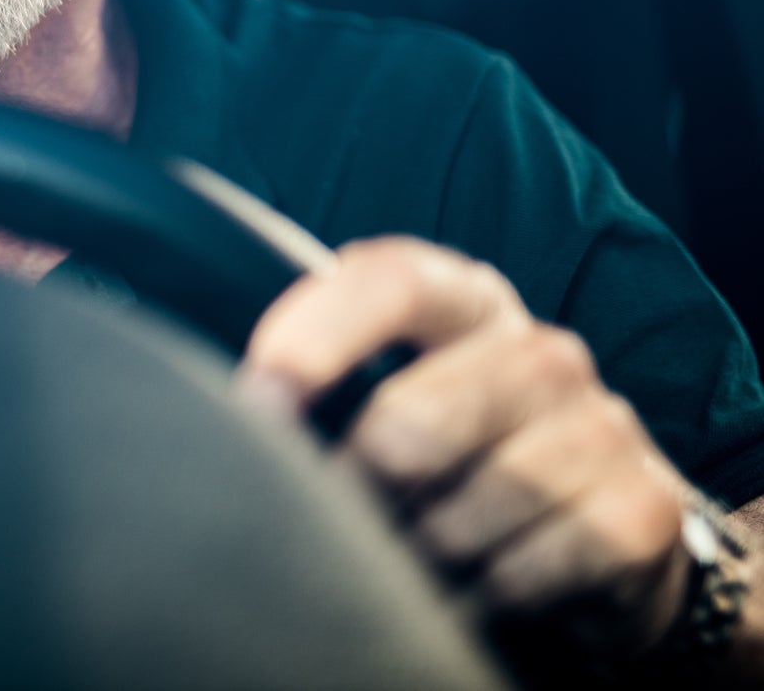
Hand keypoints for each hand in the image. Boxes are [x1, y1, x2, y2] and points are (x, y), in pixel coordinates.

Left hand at [240, 235, 691, 654]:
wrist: (601, 530)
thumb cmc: (457, 451)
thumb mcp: (389, 391)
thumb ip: (323, 377)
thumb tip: (232, 407)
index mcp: (461, 300)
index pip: (386, 282)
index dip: (313, 337)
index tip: (257, 401)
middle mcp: (536, 349)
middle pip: (413, 420)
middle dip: (363, 487)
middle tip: (352, 513)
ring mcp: (599, 421)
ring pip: (467, 506)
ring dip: (425, 548)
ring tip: (422, 548)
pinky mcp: (641, 505)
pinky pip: (529, 567)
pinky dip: (489, 591)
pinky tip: (485, 582)